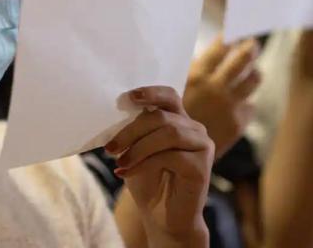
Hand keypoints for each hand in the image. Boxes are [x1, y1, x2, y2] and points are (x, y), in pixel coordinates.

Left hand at [106, 86, 213, 246]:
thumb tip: (117, 111)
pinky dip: (143, 163)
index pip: (169, 96)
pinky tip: (126, 173)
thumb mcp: (135, 151)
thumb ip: (134, 131)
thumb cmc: (148, 182)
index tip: (127, 97)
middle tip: (110, 147)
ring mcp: (202, 146)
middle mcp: (194, 129)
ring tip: (118, 161)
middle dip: (131, 130)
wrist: (163, 219)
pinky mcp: (202, 166)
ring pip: (169, 132)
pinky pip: (170, 156)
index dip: (151, 93)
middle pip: (162, 116)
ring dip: (138, 147)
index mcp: (179, 120)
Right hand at [184, 36, 259, 158]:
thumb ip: (192, 73)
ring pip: (253, 79)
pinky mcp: (238, 122)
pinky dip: (244, 103)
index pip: (222, 46)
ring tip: (250, 72)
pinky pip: (249, 105)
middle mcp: (215, 87)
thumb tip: (211, 51)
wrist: (172, 153)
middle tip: (252, 45)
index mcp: (197, 75)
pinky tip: (237, 105)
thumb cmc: (167, 118)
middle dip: (250, 48)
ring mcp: (230, 105)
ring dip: (252, 73)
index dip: (231, 38)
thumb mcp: (173, 89)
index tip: (235, 32)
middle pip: (244, 58)